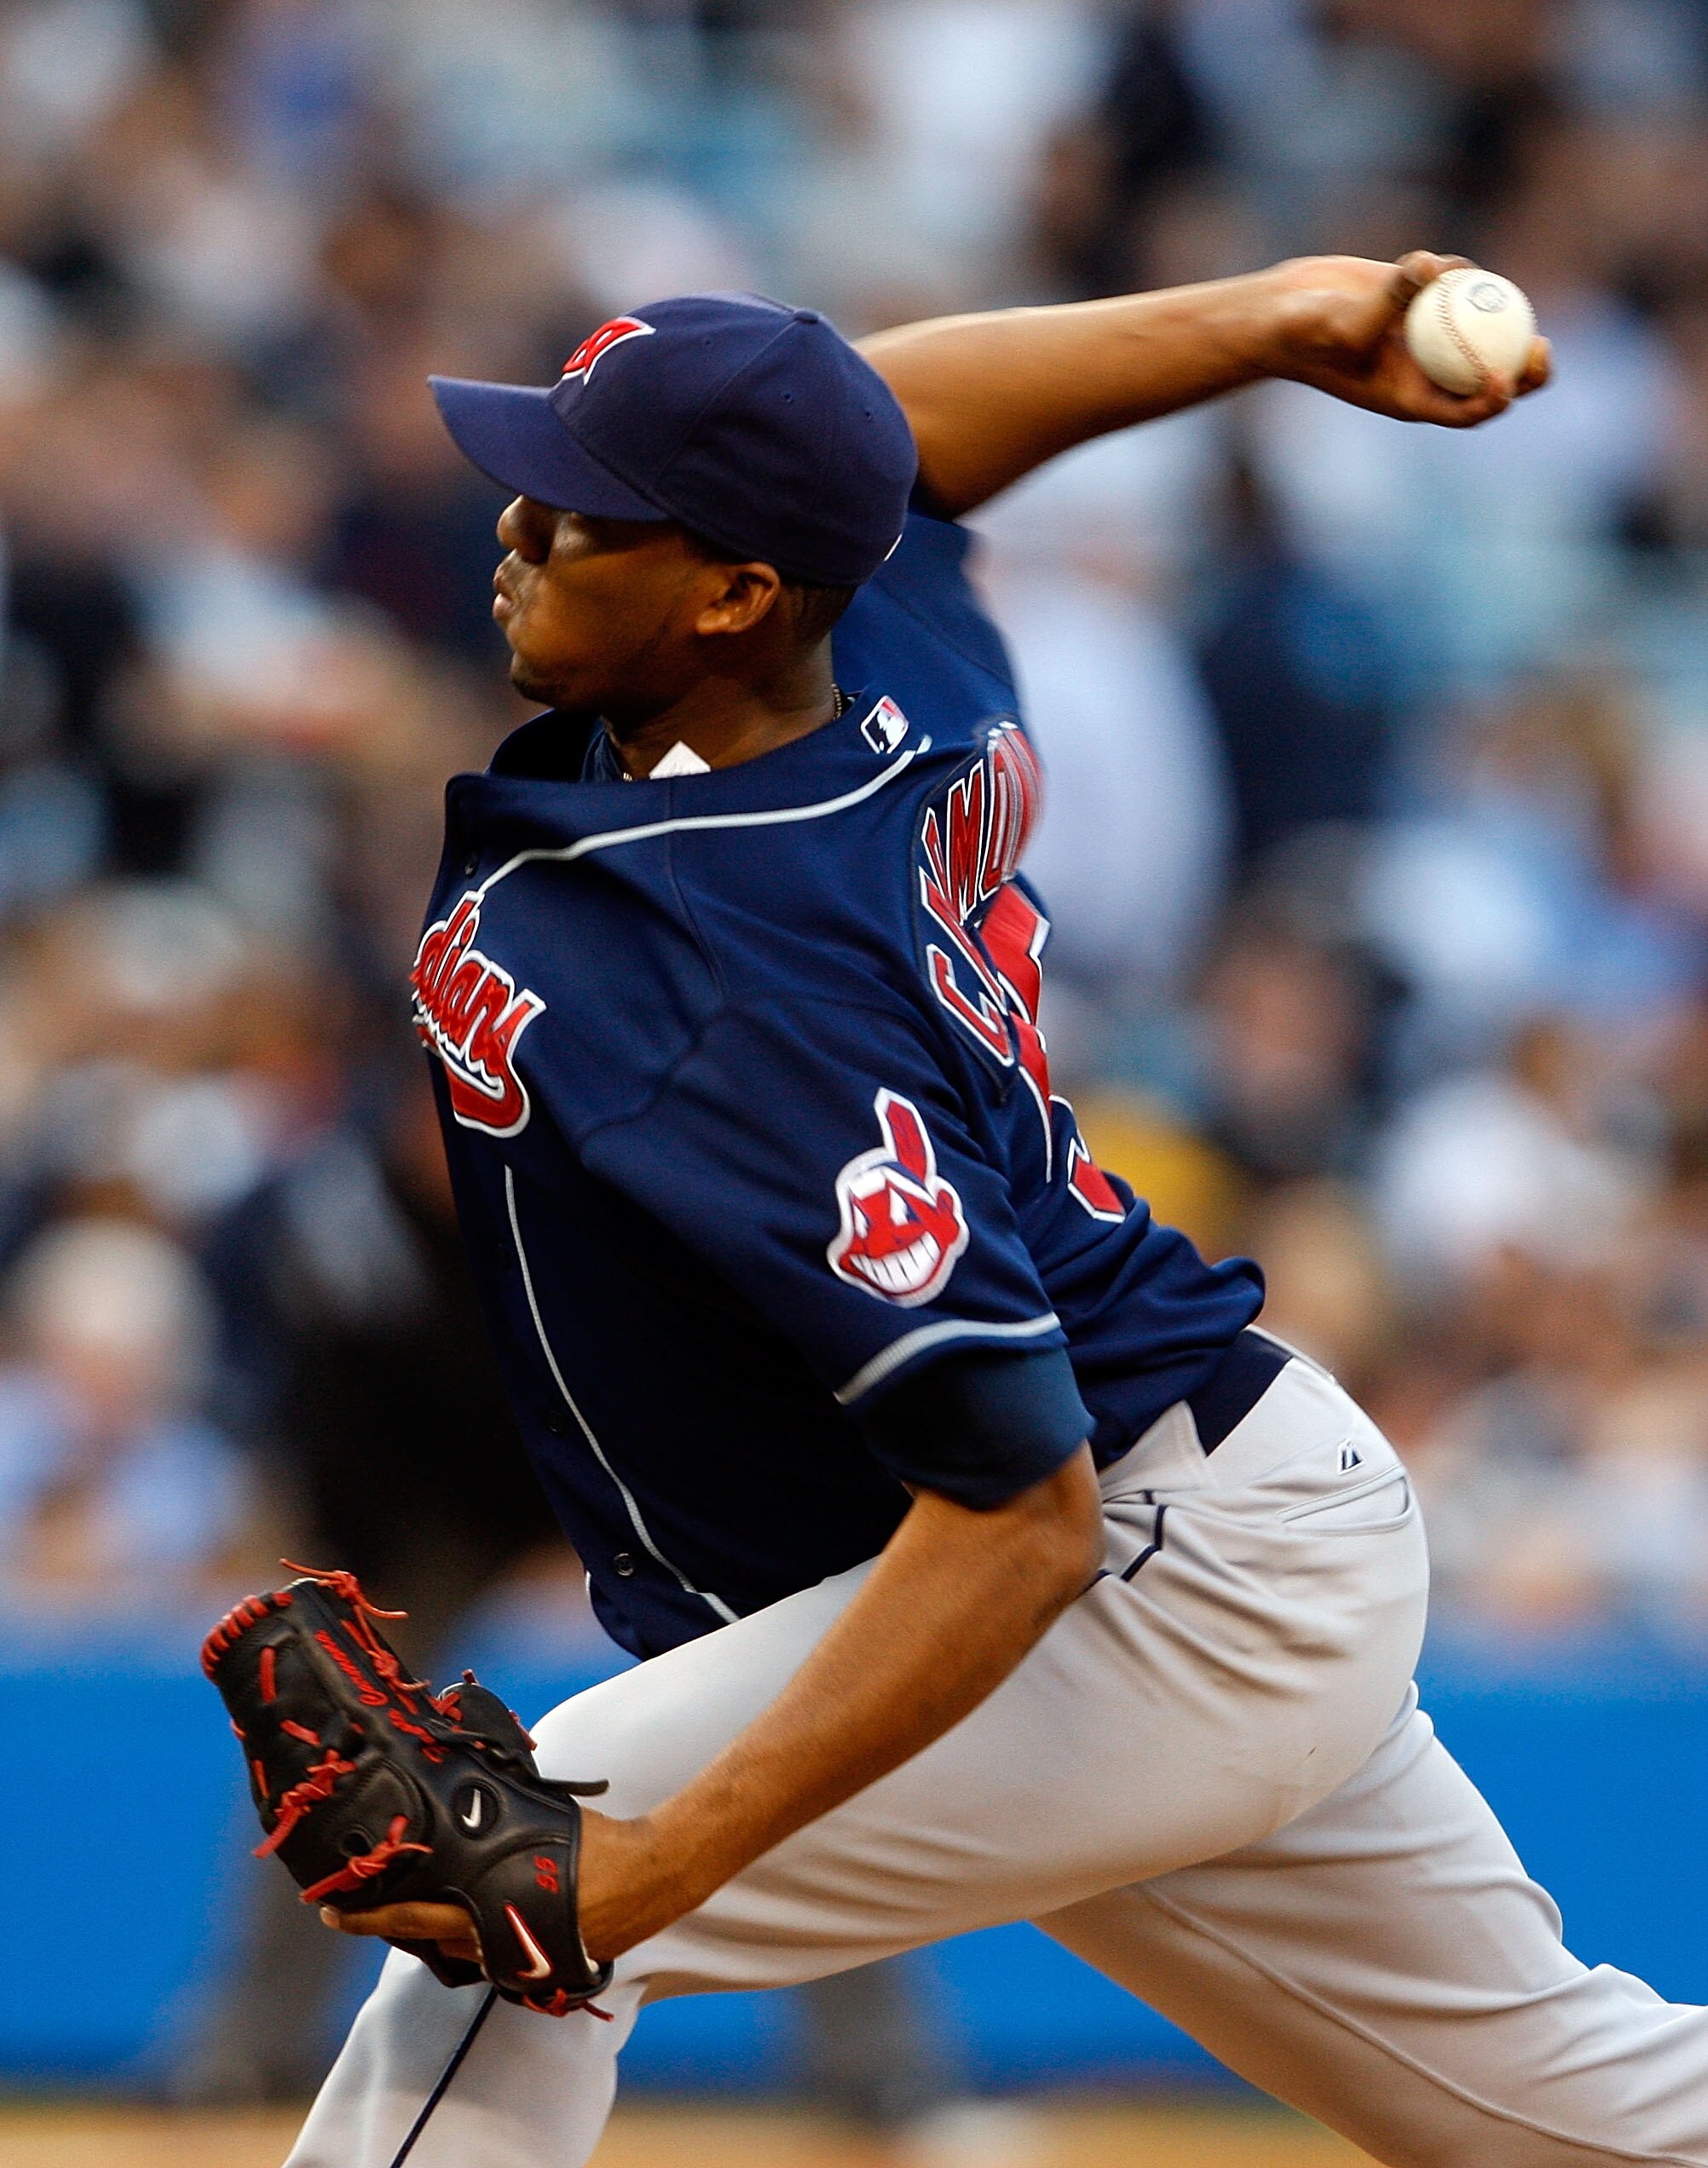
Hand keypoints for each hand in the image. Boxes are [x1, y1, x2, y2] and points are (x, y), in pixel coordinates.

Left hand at [318, 1809, 706, 1970]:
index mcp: (490, 1909)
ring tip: (417, 1906)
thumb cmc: (596, 1843)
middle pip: (429, 1943)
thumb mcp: (538, 1820)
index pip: (412, 1919)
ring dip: (440, 1931)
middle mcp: (497, 1945)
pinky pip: (495, 1958)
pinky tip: (477, 1917)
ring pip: (461, 1953)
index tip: (330, 1914)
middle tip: (362, 1906)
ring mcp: (520, 1963)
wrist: (653, 1875)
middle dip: (397, 1923)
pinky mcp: (543, 1971)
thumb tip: (463, 1795)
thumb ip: (496, 1820)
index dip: (367, 1918)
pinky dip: (479, 1940)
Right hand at [1259, 250, 1551, 426]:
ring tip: (1490, 288)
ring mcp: (1432, 334)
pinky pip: (1460, 286)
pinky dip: (1458, 274)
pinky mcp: (1426, 298)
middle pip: (1494, 377)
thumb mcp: (1341, 323)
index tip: (1504, 379)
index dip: (1493, 402)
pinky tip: (1439, 265)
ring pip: (1485, 328)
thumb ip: (1388, 300)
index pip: (1465, 411)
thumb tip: (1430, 267)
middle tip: (1541, 348)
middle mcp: (1429, 369)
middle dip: (1526, 371)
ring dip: (1497, 312)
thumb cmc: (1304, 333)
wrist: (1285, 310)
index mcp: (1412, 397)